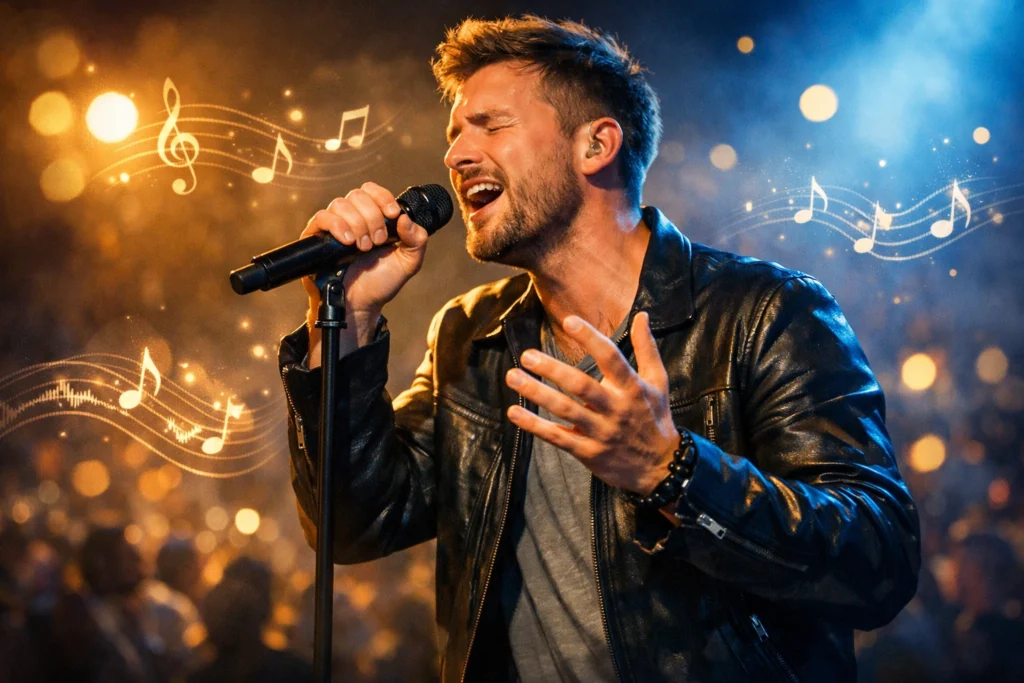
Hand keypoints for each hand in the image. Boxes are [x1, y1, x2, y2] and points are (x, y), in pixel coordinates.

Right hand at [300, 183, 428, 363]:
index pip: (372, 190)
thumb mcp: (408, 262)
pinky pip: (321, 217)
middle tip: (378, 241)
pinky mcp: (316, 237)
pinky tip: (347, 241)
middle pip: (357, 195)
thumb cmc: (381, 283)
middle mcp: (351, 218)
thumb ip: (416, 240)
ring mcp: (333, 226)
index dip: (383, 197)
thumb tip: (405, 218)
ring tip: (363, 247)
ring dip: (357, 224)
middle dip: (372, 217)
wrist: (361, 305)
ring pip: (340, 204)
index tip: (392, 214)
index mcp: (373, 217)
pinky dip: (337, 225)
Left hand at [504, 312, 678, 494]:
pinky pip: (558, 437)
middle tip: (527, 355)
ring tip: (513, 376)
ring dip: (537, 393)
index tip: (569, 321)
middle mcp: (616, 409)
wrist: (661, 468)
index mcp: (632, 388)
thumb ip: (646, 348)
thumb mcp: (658, 382)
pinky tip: (514, 412)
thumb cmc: (655, 418)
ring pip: (565, 410)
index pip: (611, 358)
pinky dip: (535, 426)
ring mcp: (601, 432)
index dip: (590, 339)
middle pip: (581, 386)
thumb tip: (641, 315)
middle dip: (553, 369)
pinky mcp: (588, 452)